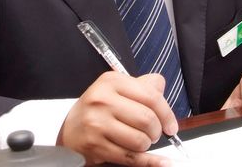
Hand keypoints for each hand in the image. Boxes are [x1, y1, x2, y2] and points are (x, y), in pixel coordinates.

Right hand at [57, 71, 176, 165]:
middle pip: (147, 119)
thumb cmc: (98, 109)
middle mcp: (102, 100)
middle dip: (156, 131)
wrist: (70, 130)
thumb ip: (141, 85)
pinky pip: (131, 158)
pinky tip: (160, 162)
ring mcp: (97, 124)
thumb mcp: (116, 89)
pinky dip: (149, 162)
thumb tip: (161, 85)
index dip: (167, 113)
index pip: (151, 96)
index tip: (171, 125)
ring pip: (140, 141)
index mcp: (111, 81)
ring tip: (139, 141)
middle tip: (153, 134)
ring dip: (146, 145)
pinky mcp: (96, 146)